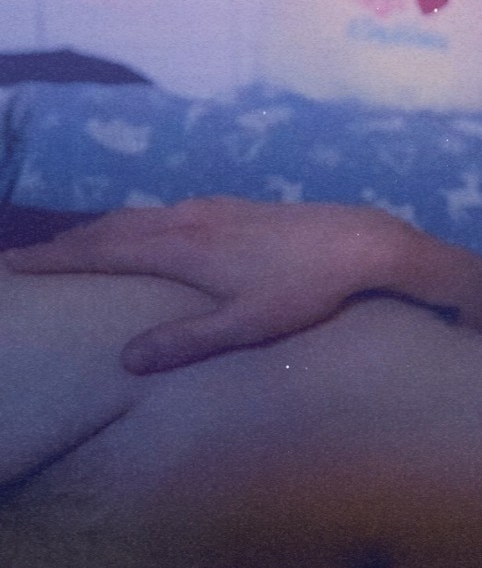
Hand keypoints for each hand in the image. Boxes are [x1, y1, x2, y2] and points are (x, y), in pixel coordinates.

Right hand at [2, 197, 410, 373]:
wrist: (361, 241)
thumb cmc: (306, 288)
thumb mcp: (247, 324)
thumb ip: (187, 340)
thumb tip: (126, 359)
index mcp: (181, 247)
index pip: (101, 250)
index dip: (55, 258)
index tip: (13, 266)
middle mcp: (187, 219)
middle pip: (113, 228)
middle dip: (68, 242)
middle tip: (29, 256)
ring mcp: (213, 208)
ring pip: (141, 216)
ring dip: (102, 230)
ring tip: (77, 244)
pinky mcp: (237, 207)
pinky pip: (167, 211)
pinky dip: (139, 222)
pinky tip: (150, 230)